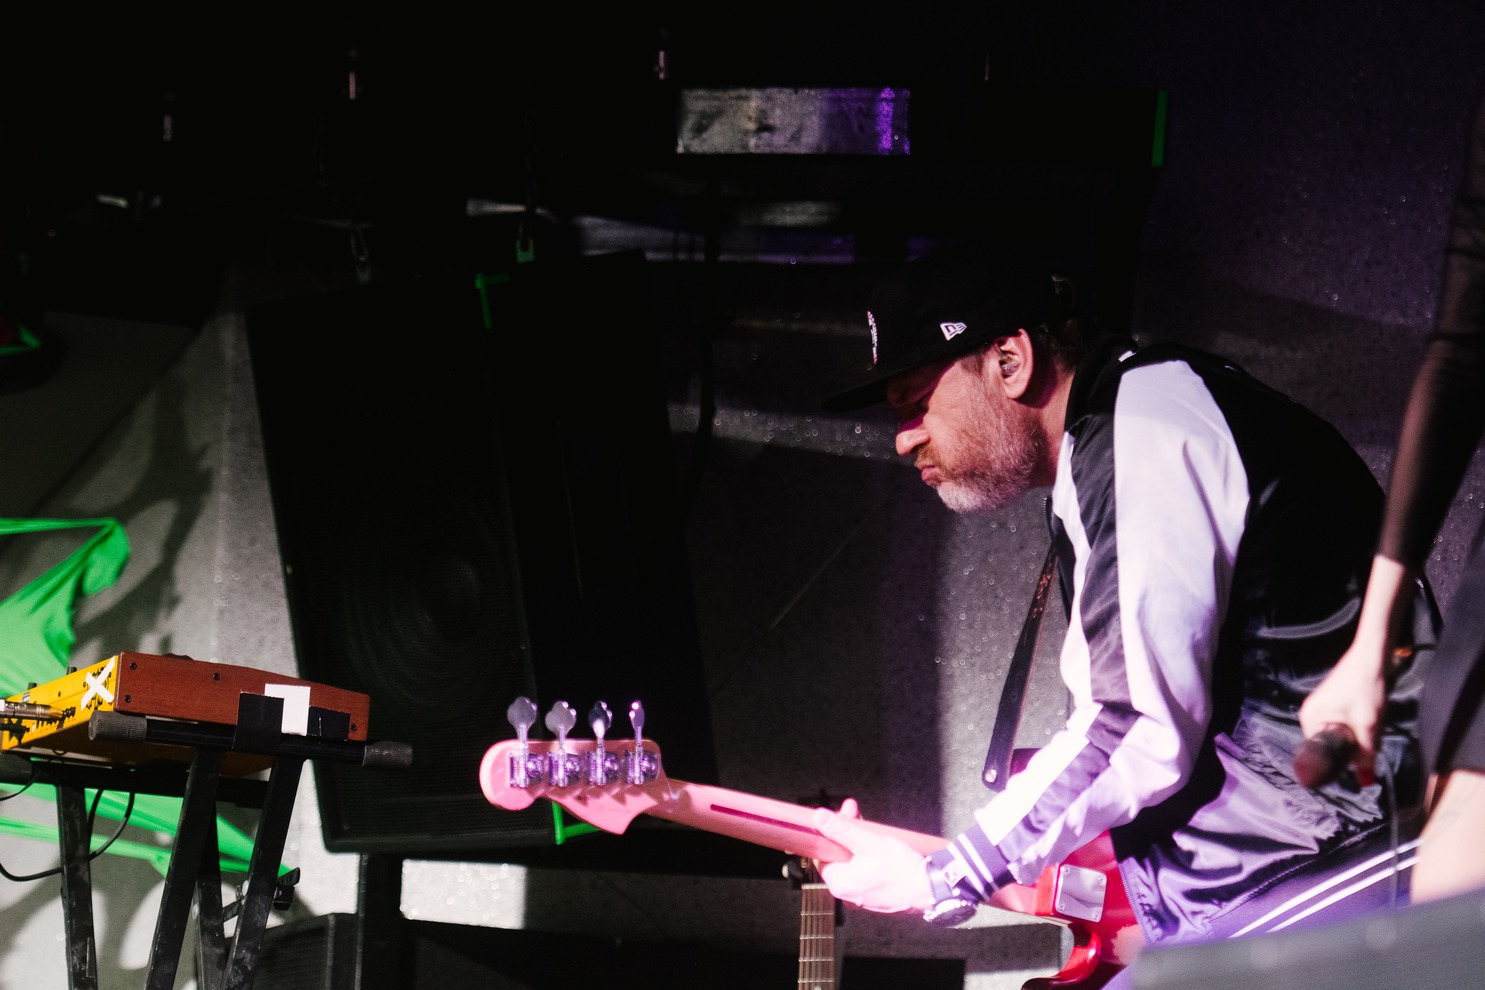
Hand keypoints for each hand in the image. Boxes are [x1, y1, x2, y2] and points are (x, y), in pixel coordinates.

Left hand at [812, 798, 934, 912]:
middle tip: (854, 814)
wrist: (928, 887)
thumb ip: (841, 829)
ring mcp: (862, 895)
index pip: (822, 855)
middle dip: (846, 833)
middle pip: (838, 857)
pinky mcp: (876, 894)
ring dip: (858, 842)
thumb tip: (819, 818)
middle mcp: (848, 893)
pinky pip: (865, 871)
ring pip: (852, 863)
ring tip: (869, 827)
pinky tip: (877, 845)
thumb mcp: (867, 842)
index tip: (839, 818)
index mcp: (840, 883)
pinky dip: (867, 857)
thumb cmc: (900, 869)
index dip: (829, 834)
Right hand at [1298, 557, 1412, 786]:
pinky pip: (1342, 724)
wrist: (1373, 656)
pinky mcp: (1331, 701)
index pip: (1323, 753)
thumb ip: (1365, 756)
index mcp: (1309, 720)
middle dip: (1353, 746)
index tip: (1363, 755)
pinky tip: (1369, 716)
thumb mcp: (1369, 726)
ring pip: (1340, 734)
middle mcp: (1309, 714)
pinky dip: (1356, 726)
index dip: (1343, 759)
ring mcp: (1319, 706)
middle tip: (1371, 735)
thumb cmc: (1366, 689)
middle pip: (1332, 744)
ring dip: (1357, 735)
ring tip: (1371, 723)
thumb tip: (1365, 783)